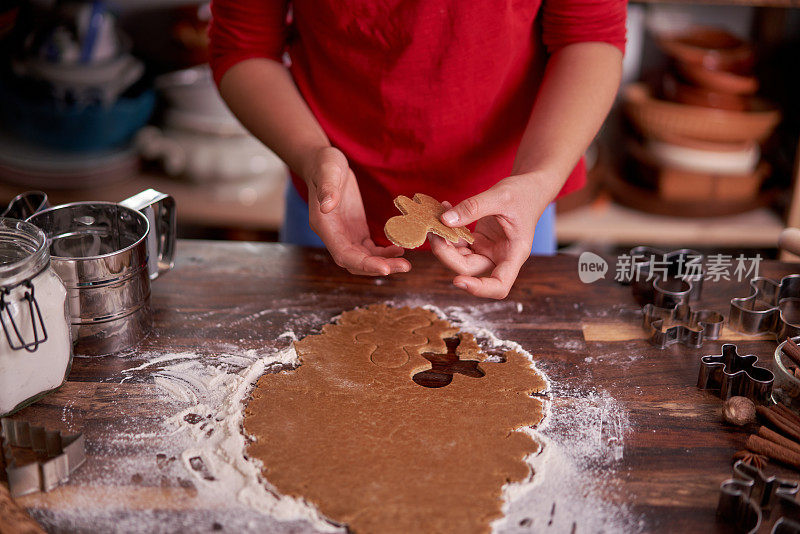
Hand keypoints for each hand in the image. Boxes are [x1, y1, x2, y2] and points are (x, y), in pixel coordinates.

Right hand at [303, 147, 410, 275]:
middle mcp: (334, 236)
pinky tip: (400, 249)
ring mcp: (345, 235)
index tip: (385, 268)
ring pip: (364, 259)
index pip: (343, 255)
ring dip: (384, 263)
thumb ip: (327, 189)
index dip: (363, 264)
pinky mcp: (356, 231)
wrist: (324, 163)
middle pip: (356, 263)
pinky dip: (384, 253)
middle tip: (405, 266)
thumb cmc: (324, 164)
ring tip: (406, 263)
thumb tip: (326, 206)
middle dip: (379, 267)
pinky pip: (370, 249)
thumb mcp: (327, 171)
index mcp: (324, 226)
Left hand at [429, 174, 548, 298]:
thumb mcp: (500, 195)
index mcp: (514, 253)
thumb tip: (444, 221)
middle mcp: (500, 257)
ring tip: (436, 218)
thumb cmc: (523, 192)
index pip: (499, 286)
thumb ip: (473, 208)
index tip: (457, 281)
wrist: (530, 186)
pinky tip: (445, 211)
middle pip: (468, 269)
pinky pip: (459, 244)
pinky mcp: (479, 242)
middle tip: (434, 231)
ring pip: (460, 258)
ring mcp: (488, 250)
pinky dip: (449, 232)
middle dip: (447, 254)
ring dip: (444, 243)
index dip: (478, 289)